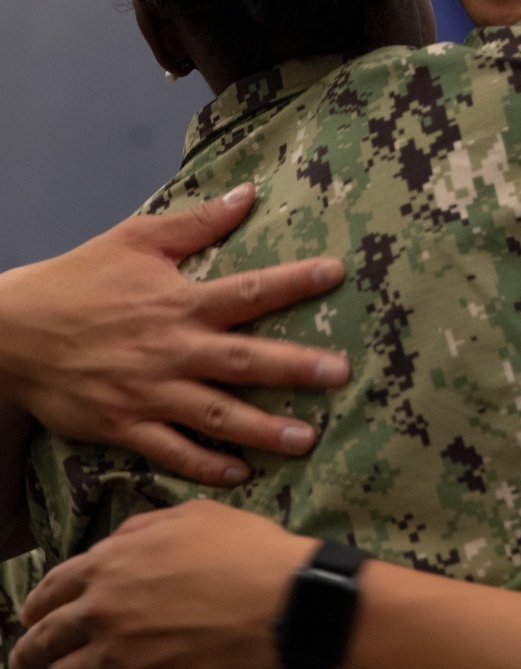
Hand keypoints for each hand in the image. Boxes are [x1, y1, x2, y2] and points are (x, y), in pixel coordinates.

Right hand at [0, 185, 347, 484]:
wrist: (14, 331)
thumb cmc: (79, 279)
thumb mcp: (137, 239)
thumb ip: (197, 221)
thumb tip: (248, 194)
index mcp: (180, 301)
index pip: (249, 289)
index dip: (294, 280)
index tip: (335, 274)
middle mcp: (172, 349)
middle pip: (244, 360)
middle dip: (295, 367)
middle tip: (340, 374)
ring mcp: (149, 392)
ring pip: (216, 415)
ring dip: (263, 428)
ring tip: (307, 439)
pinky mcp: (125, 425)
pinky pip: (171, 452)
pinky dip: (205, 465)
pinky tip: (240, 474)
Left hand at [11, 500, 316, 668]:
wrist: (280, 604)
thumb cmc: (246, 553)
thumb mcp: (195, 516)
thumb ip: (145, 527)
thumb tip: (119, 541)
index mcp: (114, 560)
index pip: (57, 584)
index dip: (39, 602)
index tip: (32, 614)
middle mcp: (105, 605)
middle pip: (48, 633)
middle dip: (30, 648)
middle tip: (24, 659)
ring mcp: (117, 651)